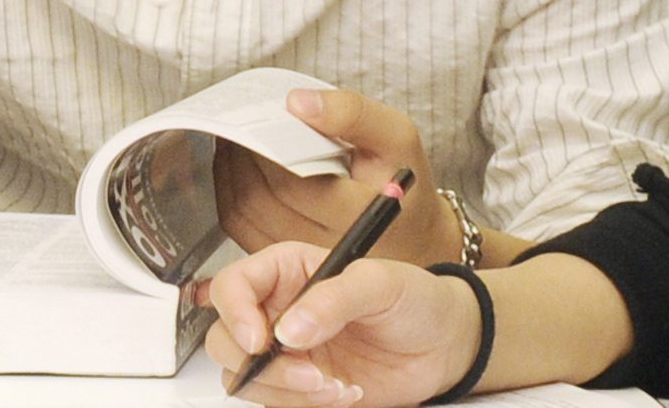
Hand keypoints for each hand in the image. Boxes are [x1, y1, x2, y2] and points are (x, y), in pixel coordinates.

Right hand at [205, 244, 481, 407]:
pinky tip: (346, 394)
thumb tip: (289, 329)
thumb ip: (334, 299)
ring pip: (246, 380)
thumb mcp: (380, 283)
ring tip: (337, 388)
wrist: (444, 346)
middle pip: (224, 341)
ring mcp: (285, 353)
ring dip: (287, 393)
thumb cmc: (414, 299)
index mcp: (284, 272)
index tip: (260, 342)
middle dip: (263, 367)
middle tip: (310, 375)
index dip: (234, 315)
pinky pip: (277, 403)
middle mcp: (274, 312)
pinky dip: (305, 406)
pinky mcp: (299, 387)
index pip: (231, 287)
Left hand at [217, 88, 463, 266]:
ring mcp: (303, 256)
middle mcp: (329, 242)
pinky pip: (240, 228)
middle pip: (259, 198)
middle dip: (239, 157)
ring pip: (243, 214)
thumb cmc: (401, 181)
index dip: (262, 148)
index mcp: (360, 212)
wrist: (411, 234)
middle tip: (235, 125)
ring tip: (233, 141)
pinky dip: (229, 194)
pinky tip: (235, 168)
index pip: (291, 182)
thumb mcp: (396, 135)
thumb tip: (297, 102)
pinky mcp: (286, 259)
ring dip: (228, 173)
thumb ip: (353, 114)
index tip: (254, 118)